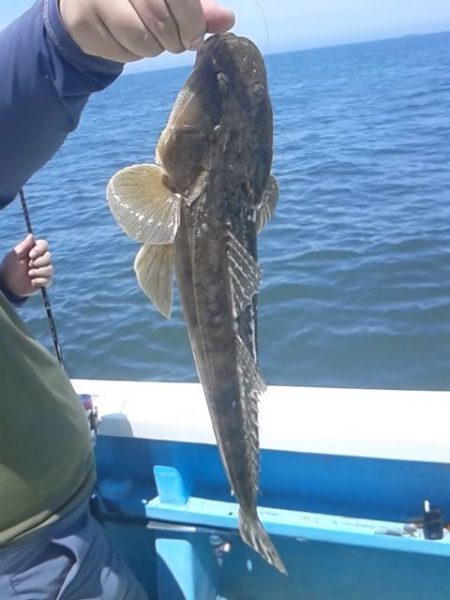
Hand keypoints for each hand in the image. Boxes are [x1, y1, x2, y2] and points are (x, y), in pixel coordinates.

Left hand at [0, 234, 53, 297]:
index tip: (31, 255)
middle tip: (29, 266)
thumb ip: (23, 245)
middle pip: (49, 256)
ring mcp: (43, 270)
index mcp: (33, 251)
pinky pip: (49, 279)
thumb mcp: (14, 256)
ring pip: (50, 268)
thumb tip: (31, 235)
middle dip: (40, 262)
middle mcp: (40, 259)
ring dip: (39, 272)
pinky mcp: (45, 280)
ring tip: (29, 274)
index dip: (40, 249)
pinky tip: (32, 282)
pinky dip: (40, 281)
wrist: (8, 286)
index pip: (44, 245)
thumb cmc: (9, 268)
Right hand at [59, 0, 234, 61]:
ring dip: (155, 49)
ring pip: (140, 38)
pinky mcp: (80, 21)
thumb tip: (227, 21)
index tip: (195, 36)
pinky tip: (129, 41)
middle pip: (158, 16)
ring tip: (153, 40)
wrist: (86, 0)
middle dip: (176, 39)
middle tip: (178, 43)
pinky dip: (132, 54)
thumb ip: (199, 7)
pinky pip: (120, 52)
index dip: (192, 20)